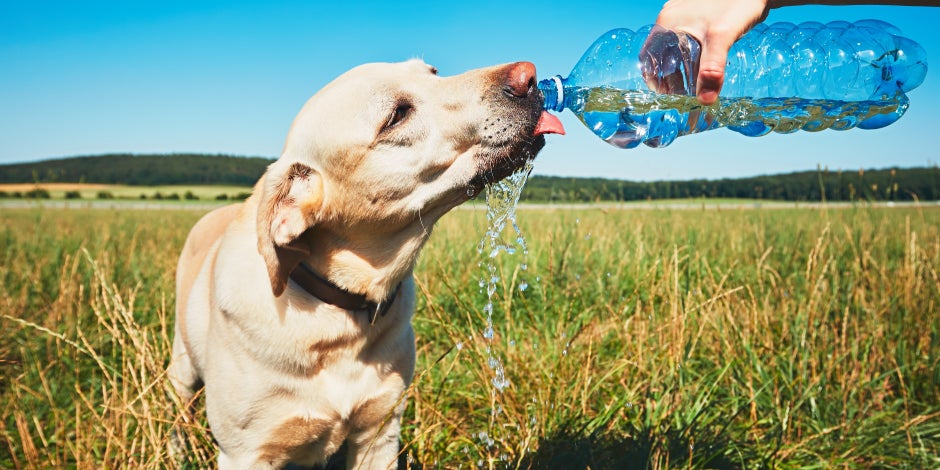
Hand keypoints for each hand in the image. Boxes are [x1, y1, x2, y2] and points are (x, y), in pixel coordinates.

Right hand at [655, 0, 770, 103]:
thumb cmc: (738, 3)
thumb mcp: (723, 37)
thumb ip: (712, 69)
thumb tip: (705, 100)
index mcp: (667, 23)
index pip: (649, 59)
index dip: (655, 80)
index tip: (667, 97)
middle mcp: (670, 18)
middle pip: (661, 55)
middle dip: (670, 77)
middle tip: (684, 95)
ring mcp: (682, 14)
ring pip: (674, 48)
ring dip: (681, 67)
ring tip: (695, 83)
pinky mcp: (695, 14)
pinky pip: (686, 39)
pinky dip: (691, 55)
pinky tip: (704, 63)